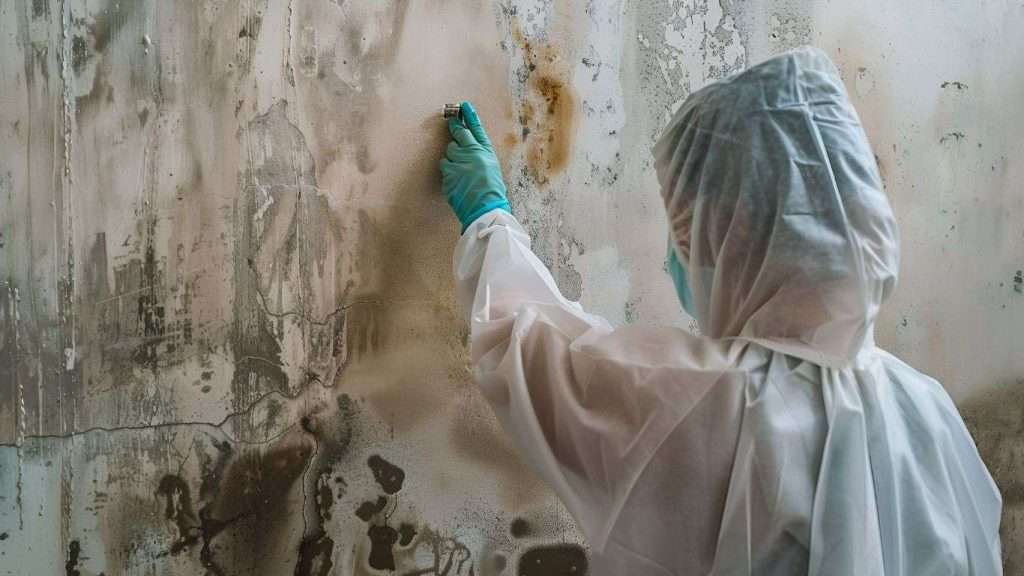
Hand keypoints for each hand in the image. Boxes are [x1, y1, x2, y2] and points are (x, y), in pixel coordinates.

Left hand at [440, 101, 510, 232]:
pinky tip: (457, 181)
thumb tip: (468, 148)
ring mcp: (458, 163)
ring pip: (448, 153)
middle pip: (458, 135)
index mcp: (485, 151)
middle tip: (451, 123)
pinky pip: (444, 168)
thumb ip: (480, 156)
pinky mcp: (448, 174)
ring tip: (461, 172)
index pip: (476, 128)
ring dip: (452, 159)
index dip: (469, 116)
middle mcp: (471, 153)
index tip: (463, 106)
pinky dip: (448, 172)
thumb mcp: (492, 168)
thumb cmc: (492, 192)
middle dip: (454, 129)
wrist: (485, 209)